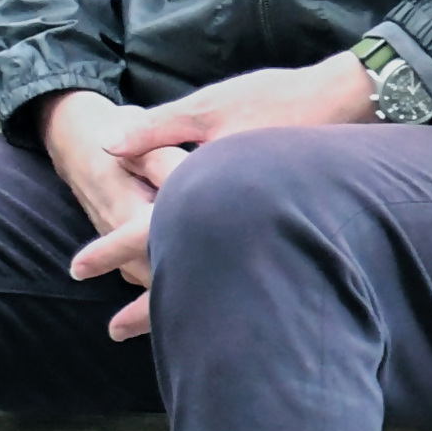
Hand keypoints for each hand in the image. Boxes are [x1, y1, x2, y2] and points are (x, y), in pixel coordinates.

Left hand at [53, 58, 371, 340]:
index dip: (111, 250)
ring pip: (214, 278)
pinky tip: (215, 289)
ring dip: (186, 302)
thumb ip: (157, 128)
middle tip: (113, 330)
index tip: (78, 269)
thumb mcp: (211, 107)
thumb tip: (108, 147)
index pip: (146, 229)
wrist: (353, 104)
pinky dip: (221, 281)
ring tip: (165, 328)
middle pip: (182, 272)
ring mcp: (261, 229)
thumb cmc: (280, 100)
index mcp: (208, 192)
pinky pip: (241, 265)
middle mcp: (234, 221)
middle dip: (149, 305)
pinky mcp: (284, 228)